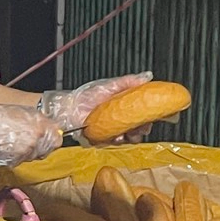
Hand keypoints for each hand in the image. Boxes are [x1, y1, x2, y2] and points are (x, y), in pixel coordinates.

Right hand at [0, 100, 62, 166]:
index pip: (58, 141)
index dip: (53, 139)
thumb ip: (45, 123)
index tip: (49, 137)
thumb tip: (55, 129)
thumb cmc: (5, 115)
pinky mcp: (15, 161)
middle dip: (40, 146)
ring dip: (29, 151)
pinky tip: (10, 145)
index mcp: (42, 129)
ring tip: (16, 140)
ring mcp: (26, 154)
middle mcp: (36, 143)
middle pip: (46, 151)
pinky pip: (21, 160)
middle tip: (29, 137)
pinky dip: (17, 156)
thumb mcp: (31, 113)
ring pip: (33, 156)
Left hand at [38, 72, 152, 131]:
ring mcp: (111, 132)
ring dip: (130, 137)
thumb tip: (147, 77)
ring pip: (128, 139)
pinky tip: (115, 136)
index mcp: (124, 109)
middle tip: (141, 127)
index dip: (147, 119)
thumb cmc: (86, 95)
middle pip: (138, 130)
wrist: (69, 107)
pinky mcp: (102, 140)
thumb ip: (129, 82)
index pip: (142, 116)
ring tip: (126, 132)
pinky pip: (113, 144)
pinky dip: (115, 141)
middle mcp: (119, 121)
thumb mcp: (110, 85)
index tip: (150, 119)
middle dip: (141, 130)